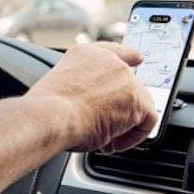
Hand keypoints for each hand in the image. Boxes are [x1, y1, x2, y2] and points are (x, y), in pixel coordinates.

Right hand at [26, 42, 156, 152]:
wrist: (51, 116)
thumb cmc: (46, 110)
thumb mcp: (59, 89)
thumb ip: (80, 89)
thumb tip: (91, 108)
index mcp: (85, 53)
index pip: (115, 51)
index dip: (128, 57)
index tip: (137, 59)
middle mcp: (108, 60)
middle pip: (129, 85)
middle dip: (120, 109)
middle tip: (104, 126)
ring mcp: (125, 77)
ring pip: (139, 104)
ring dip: (124, 124)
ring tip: (104, 138)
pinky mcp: (137, 98)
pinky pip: (147, 120)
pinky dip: (133, 136)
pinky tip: (113, 142)